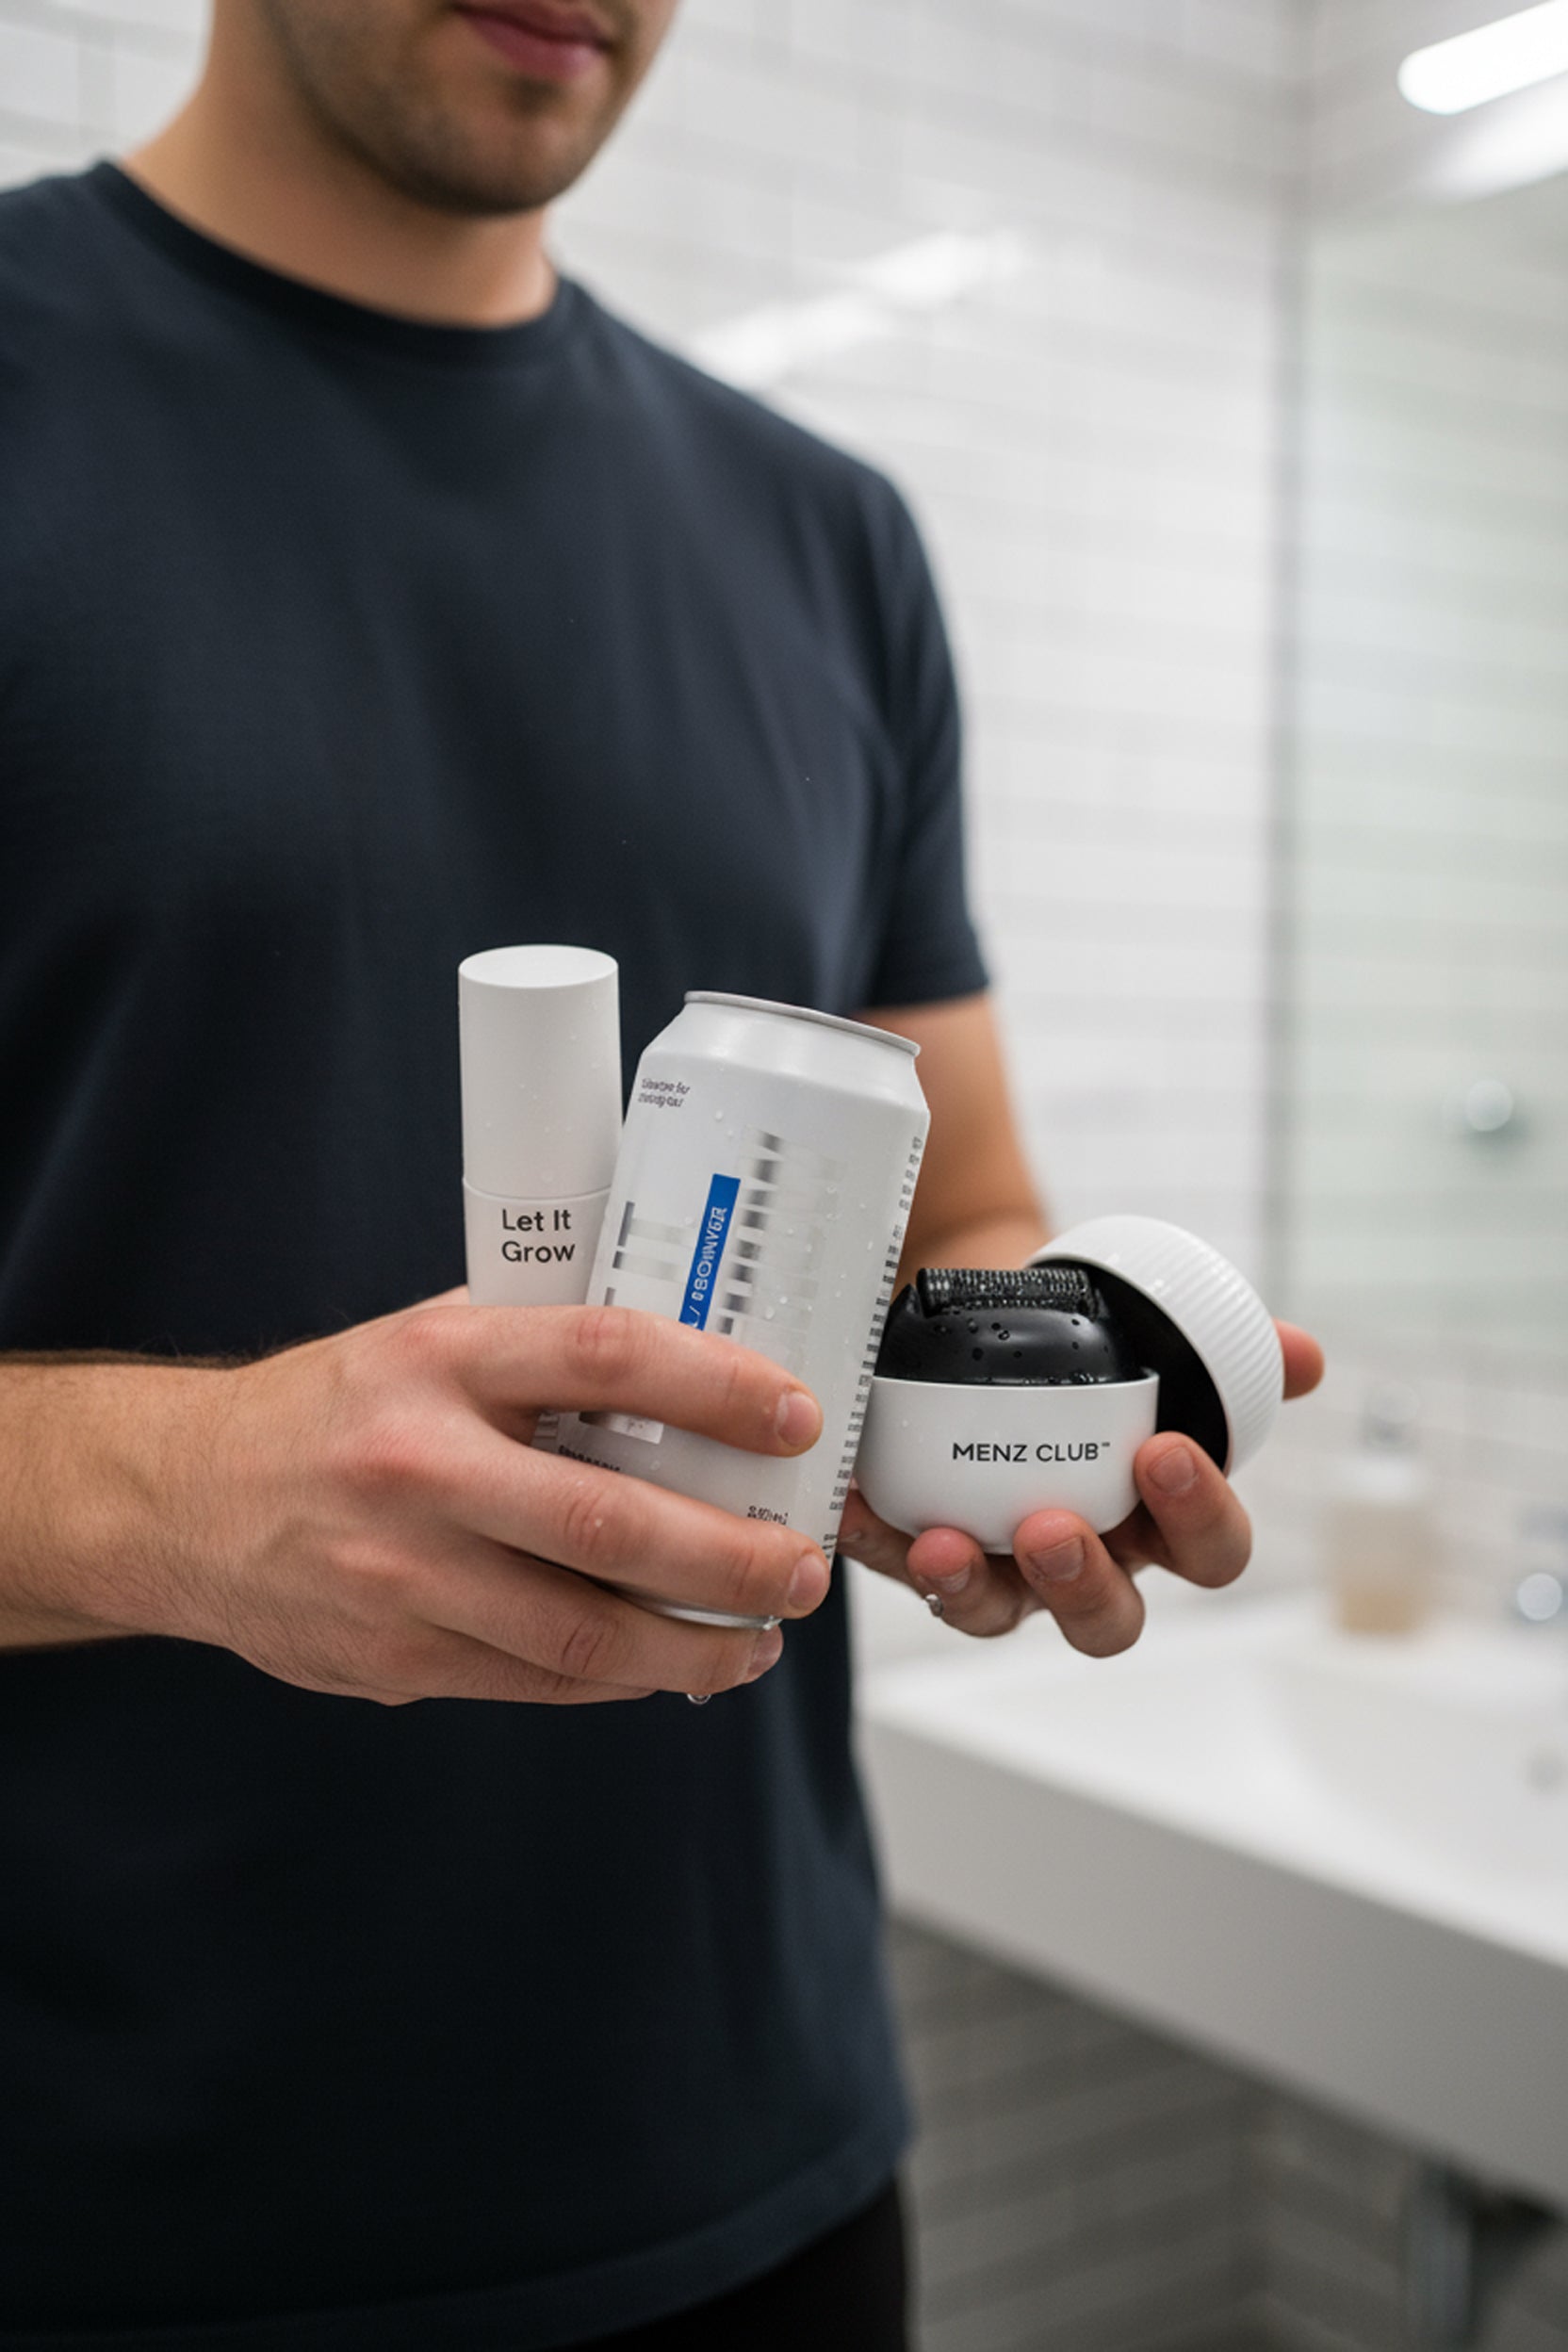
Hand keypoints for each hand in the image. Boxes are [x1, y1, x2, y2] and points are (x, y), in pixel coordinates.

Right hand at [8, 1298, 830, 1704]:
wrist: (180, 1499)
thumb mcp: (425, 1339)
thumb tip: (695, 1366)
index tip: (796, 1419)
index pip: (605, 1359)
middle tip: (803, 1571)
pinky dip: (617, 1682)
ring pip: (581, 1637)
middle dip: (733, 1560)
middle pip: (608, 1525)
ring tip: (756, 1641)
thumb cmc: (329, 1412)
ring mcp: (403, 1576)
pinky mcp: (394, 1661)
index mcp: (438, 1361)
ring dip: (692, 1650)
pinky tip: (665, 1666)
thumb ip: (539, 1353)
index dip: (717, 1388)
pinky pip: (535, 1684)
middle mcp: (419, 1467)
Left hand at [839, 1321, 1323, 1655]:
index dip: (1198, 1519)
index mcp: (1162, 1521)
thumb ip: (1236, 1354)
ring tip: (942, 1541)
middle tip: (1054, 1527)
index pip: (1209, 1554)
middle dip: (1081, 1583)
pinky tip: (849, 1499)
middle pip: (1105, 1618)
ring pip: (993, 1613)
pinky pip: (893, 1562)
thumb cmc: (1096, 1354)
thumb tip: (1299, 1355)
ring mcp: (1001, 1565)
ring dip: (969, 1584)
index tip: (1165, 1451)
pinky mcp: (919, 1546)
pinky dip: (871, 1534)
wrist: (998, 1318)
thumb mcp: (1162, 1343)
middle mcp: (1087, 1559)